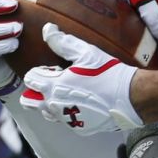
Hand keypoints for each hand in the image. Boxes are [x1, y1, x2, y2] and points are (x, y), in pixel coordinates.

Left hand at [20, 23, 142, 133]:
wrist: (129, 97)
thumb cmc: (108, 73)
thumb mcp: (85, 52)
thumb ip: (62, 42)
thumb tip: (47, 29)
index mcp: (52, 86)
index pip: (29, 79)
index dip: (40, 71)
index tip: (55, 68)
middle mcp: (54, 106)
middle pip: (28, 101)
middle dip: (35, 91)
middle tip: (54, 83)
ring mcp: (66, 119)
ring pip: (46, 112)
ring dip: (51, 102)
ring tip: (71, 92)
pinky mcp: (79, 128)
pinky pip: (66, 120)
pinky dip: (70, 111)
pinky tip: (85, 102)